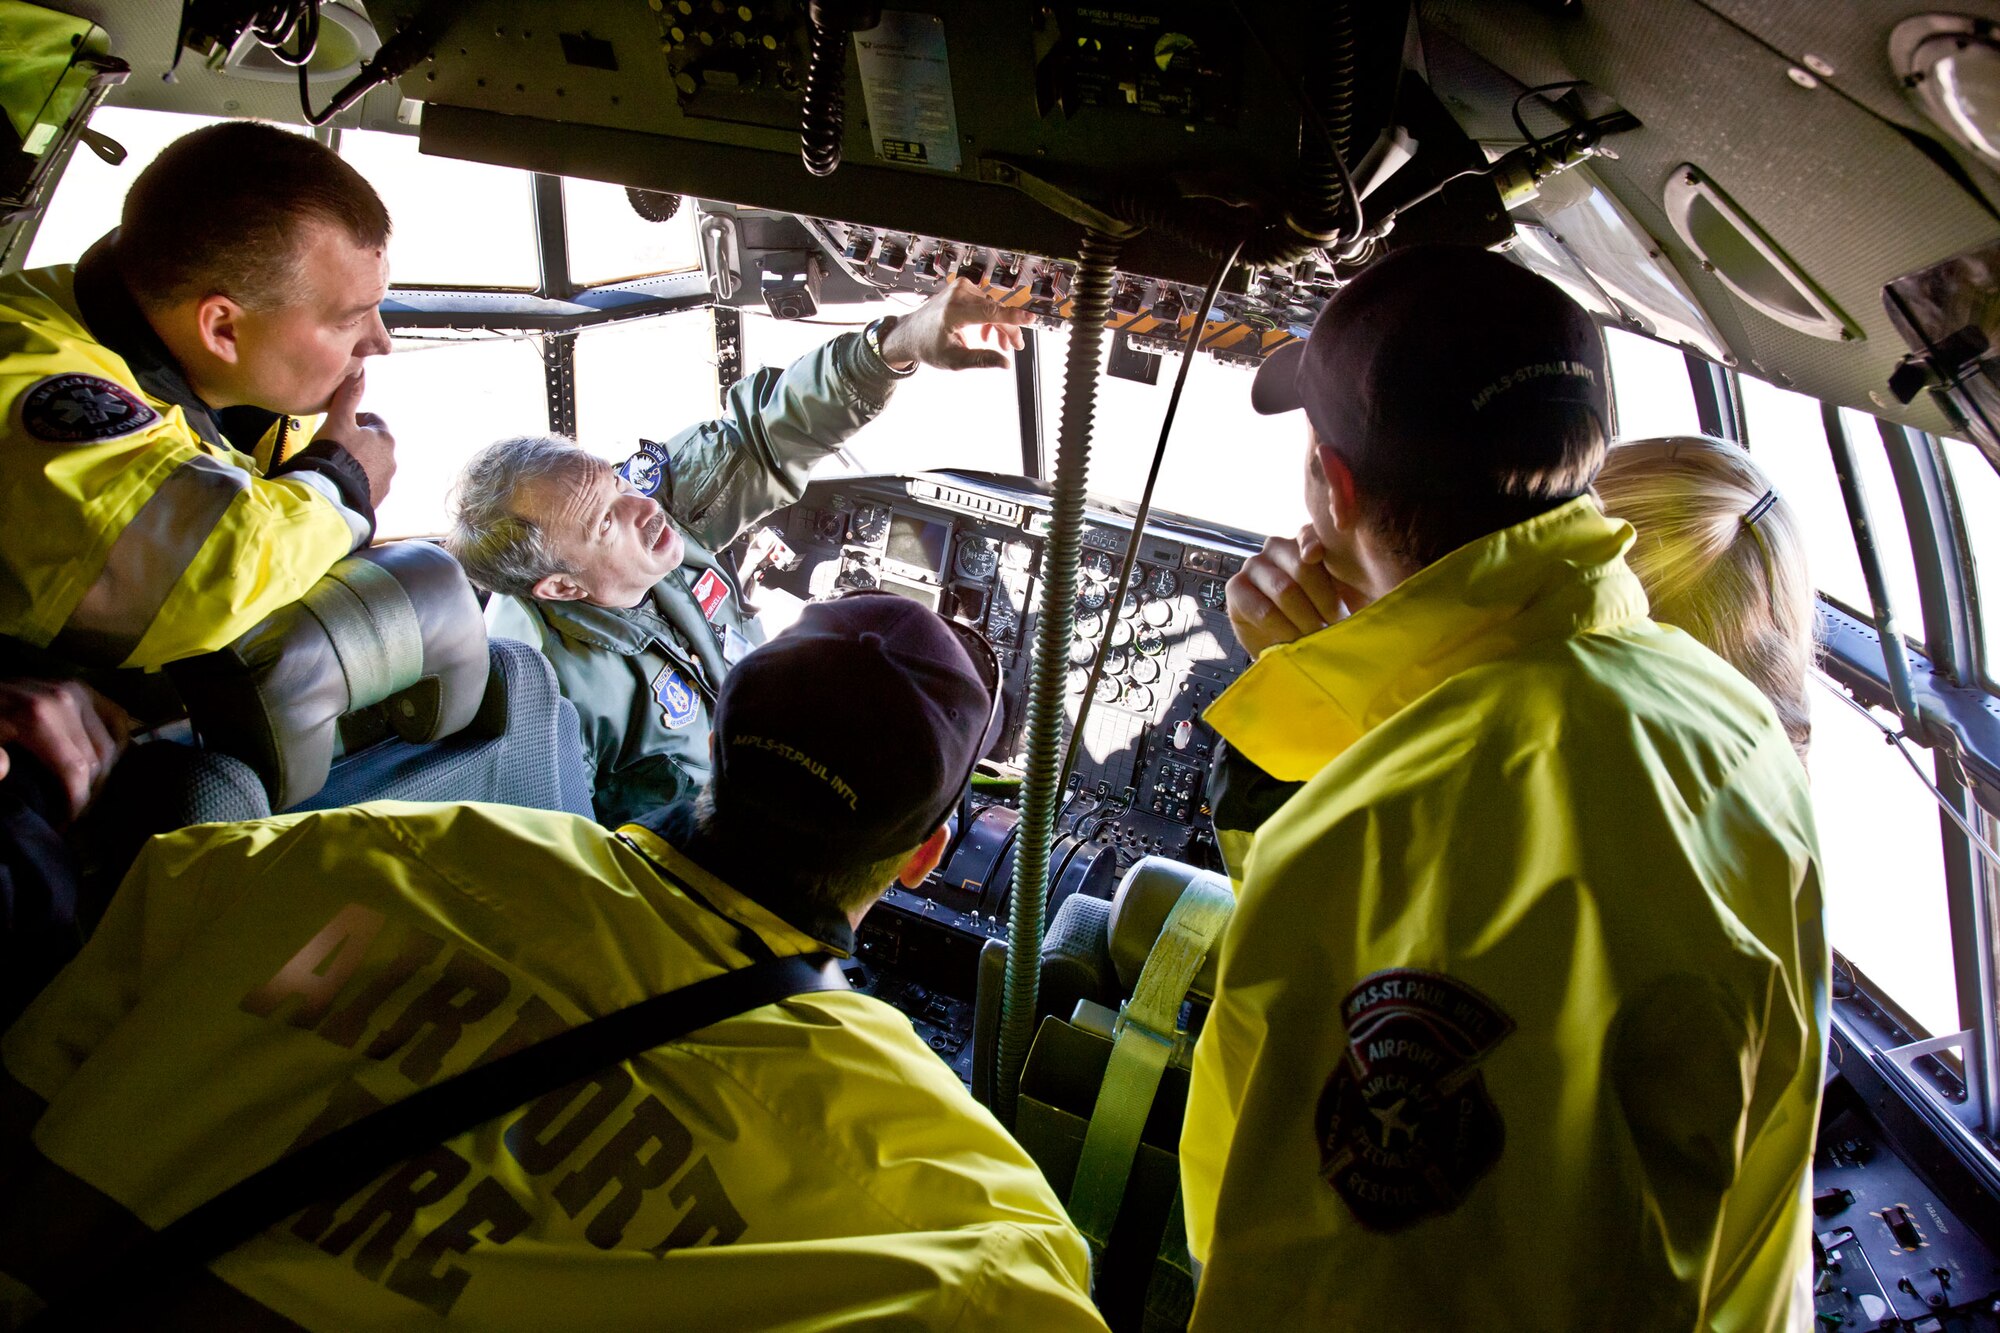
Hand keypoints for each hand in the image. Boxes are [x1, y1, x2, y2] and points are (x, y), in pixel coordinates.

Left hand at [0, 678, 129, 819]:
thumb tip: (3, 769)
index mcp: (39, 717)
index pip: (76, 769)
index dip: (75, 801)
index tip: (64, 824)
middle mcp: (66, 701)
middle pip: (96, 760)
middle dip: (88, 792)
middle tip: (72, 813)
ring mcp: (78, 692)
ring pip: (110, 745)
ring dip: (102, 774)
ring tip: (83, 792)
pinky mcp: (83, 690)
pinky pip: (116, 721)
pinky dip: (115, 745)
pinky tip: (102, 764)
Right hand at [314, 372, 397, 505]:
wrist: (332, 494)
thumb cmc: (335, 453)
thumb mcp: (338, 419)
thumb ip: (349, 395)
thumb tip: (359, 370)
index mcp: (385, 438)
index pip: (372, 421)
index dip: (353, 420)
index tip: (338, 425)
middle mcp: (392, 460)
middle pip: (372, 444)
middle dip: (356, 443)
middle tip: (334, 446)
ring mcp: (386, 481)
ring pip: (370, 465)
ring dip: (357, 463)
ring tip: (336, 465)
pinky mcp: (378, 498)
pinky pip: (367, 484)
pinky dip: (356, 481)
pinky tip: (340, 481)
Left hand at [877, 278, 1031, 370]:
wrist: (911, 334)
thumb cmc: (928, 346)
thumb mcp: (954, 360)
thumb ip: (981, 360)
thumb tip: (1005, 363)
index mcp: (954, 311)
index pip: (991, 312)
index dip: (1013, 318)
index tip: (1030, 318)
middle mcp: (957, 295)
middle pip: (995, 310)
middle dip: (1007, 329)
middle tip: (1015, 347)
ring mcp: (960, 288)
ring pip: (992, 306)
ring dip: (999, 325)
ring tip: (1001, 345)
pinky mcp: (962, 288)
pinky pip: (985, 302)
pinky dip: (990, 317)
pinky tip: (987, 334)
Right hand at [1225, 525, 1356, 658]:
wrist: (1291, 645)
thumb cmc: (1323, 617)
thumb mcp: (1343, 596)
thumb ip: (1347, 577)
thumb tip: (1361, 569)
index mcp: (1305, 542)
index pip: (1310, 535)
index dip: (1314, 544)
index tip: (1317, 557)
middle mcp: (1277, 548)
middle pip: (1301, 567)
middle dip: (1324, 601)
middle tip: (1336, 626)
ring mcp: (1254, 566)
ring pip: (1284, 589)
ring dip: (1305, 619)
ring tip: (1318, 638)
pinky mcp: (1236, 588)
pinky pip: (1262, 608)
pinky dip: (1282, 629)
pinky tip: (1293, 642)